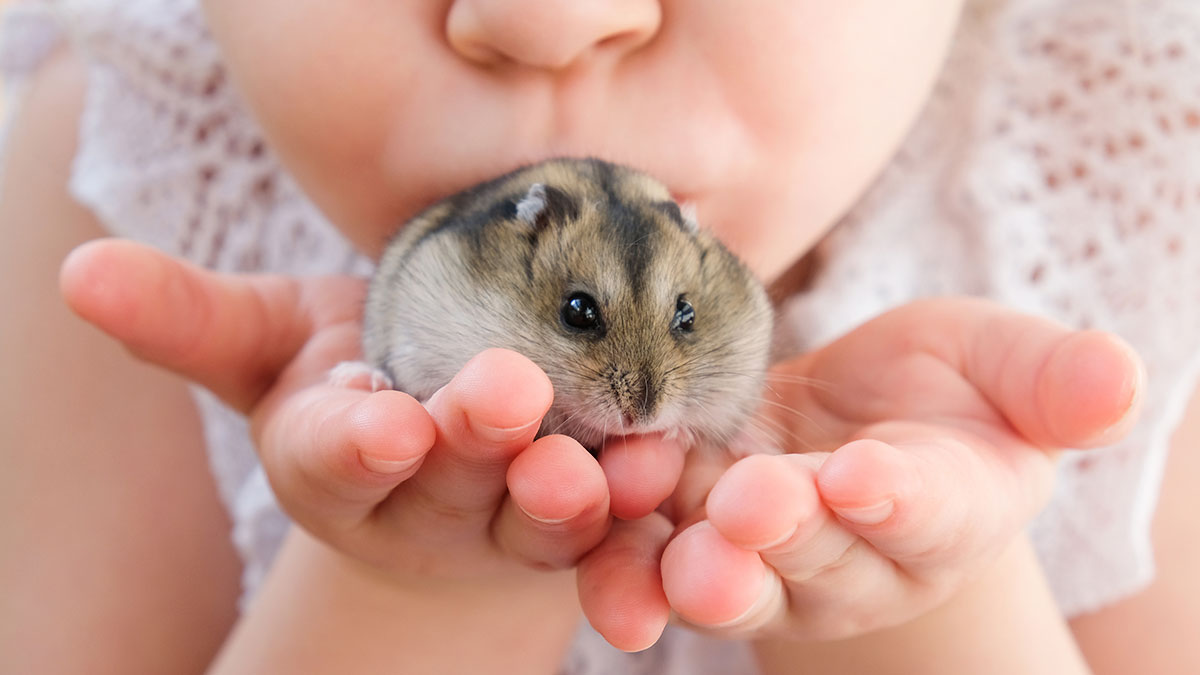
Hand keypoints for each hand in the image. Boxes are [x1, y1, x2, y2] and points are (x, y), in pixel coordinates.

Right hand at [58, 239, 611, 589]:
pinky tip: (669, 471)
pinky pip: (617, 529)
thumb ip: (191, 319)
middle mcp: (420, 502)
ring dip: (574, 495)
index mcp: (337, 459)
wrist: (437, 445)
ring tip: (609, 462)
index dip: (355, 445)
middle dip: (475, 442)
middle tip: (508, 394)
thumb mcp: (270, 344)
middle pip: (449, 478)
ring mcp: (503, 523)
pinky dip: (640, 512)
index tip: (381, 422)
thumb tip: (79, 273)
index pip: (336, 458)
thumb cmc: (349, 379)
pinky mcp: (583, 527)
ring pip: (539, 519)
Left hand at [579, 297, 1143, 647]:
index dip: (901, 499)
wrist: (852, 427)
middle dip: (783, 535)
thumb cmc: (942, 392)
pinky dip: (616, 559)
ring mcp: (763, 559)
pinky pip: (647, 561)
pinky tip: (583, 539)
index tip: (867, 477)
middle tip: (750, 511)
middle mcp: (850, 555)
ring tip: (663, 554)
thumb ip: (1054, 381)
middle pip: (816, 555)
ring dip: (688, 568)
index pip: (927, 511)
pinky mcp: (685, 538)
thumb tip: (1122, 377)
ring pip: (725, 575)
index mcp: (942, 507)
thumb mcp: (1004, 369)